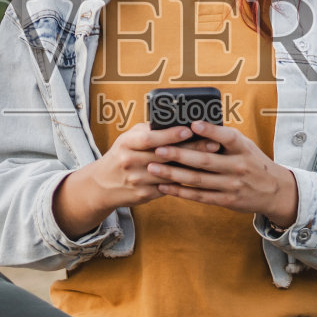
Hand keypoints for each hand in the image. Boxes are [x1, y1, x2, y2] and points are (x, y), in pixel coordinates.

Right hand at [52, 123, 202, 238]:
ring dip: (193, 167)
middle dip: (191, 150)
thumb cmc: (123, 154)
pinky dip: (184, 181)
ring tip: (213, 159)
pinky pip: (168, 188)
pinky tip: (200, 175)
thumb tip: (177, 121)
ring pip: (170, 174)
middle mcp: (130, 162)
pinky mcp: (143, 195)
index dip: (170, 134)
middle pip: (165, 156)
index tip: (189, 129)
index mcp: (126, 143)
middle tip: (213, 143)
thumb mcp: (129, 138)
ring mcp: (137, 180)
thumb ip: (149, 131)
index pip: (150, 139)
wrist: (103, 185)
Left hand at [145, 122, 299, 229]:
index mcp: (243, 148)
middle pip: (205, 160)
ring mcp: (232, 185)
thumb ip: (224, 137)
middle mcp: (238, 166)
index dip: (210, 131)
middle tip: (158, 149)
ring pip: (198, 180)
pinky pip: (199, 196)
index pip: (227, 137)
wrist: (274, 190)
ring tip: (153, 167)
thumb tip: (195, 124)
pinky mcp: (226, 200)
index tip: (192, 124)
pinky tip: (165, 186)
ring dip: (173, 174)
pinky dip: (181, 192)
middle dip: (179, 155)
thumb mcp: (245, 145)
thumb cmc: (253, 162)